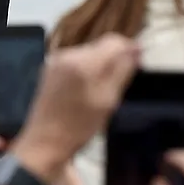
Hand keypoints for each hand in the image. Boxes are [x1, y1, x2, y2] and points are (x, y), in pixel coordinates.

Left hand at [12, 34, 140, 183]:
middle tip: (121, 84)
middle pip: (101, 45)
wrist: (44, 143)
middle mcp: (67, 55)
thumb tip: (136, 50)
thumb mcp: (108, 99)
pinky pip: (77, 61)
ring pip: (90, 53)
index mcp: (82, 62)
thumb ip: (123, 70)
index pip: (114, 41)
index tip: (139, 66)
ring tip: (104, 90)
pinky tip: (88, 90)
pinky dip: (88, 70)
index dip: (130, 50)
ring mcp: (56, 62)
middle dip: (115, 59)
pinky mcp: (50, 70)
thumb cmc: (79, 126)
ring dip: (102, 65)